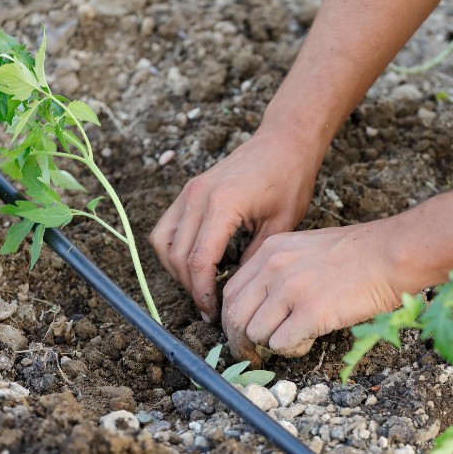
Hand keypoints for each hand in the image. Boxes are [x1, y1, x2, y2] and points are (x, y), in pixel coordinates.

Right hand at [149, 128, 320, 321]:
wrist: (283, 142)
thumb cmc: (289, 179)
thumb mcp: (281, 224)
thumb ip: (255, 258)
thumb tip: (236, 289)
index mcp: (223, 204)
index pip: (199, 260)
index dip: (202, 292)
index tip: (213, 311)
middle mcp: (197, 197)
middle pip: (177, 255)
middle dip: (190, 286)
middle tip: (209, 305)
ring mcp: (189, 192)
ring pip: (163, 243)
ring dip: (176, 269)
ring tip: (200, 286)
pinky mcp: (188, 191)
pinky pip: (165, 227)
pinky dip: (173, 249)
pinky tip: (195, 262)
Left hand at [221, 221, 401, 366]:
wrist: (389, 255)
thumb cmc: (356, 254)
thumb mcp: (303, 248)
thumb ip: (277, 270)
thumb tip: (260, 305)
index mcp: (270, 251)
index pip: (231, 292)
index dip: (231, 319)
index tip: (241, 334)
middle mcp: (274, 269)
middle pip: (235, 315)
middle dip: (240, 342)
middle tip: (252, 355)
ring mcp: (291, 290)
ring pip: (255, 333)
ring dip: (270, 346)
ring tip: (294, 341)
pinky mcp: (311, 312)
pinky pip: (281, 344)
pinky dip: (291, 350)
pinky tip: (308, 341)